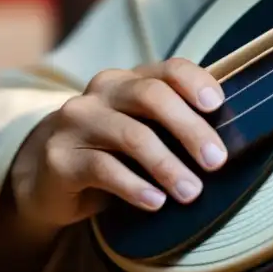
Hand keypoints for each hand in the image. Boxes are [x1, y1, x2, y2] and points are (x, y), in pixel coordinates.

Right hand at [9, 58, 227, 228]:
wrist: (46, 172)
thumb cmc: (113, 148)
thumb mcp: (144, 128)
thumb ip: (175, 122)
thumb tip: (226, 140)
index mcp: (130, 79)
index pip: (169, 69)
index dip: (196, 82)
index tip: (219, 105)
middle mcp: (103, 92)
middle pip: (154, 98)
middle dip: (190, 129)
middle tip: (216, 161)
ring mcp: (77, 122)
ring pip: (132, 136)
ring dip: (168, 166)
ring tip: (192, 192)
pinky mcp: (60, 157)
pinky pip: (104, 170)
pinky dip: (136, 187)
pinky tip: (157, 202)